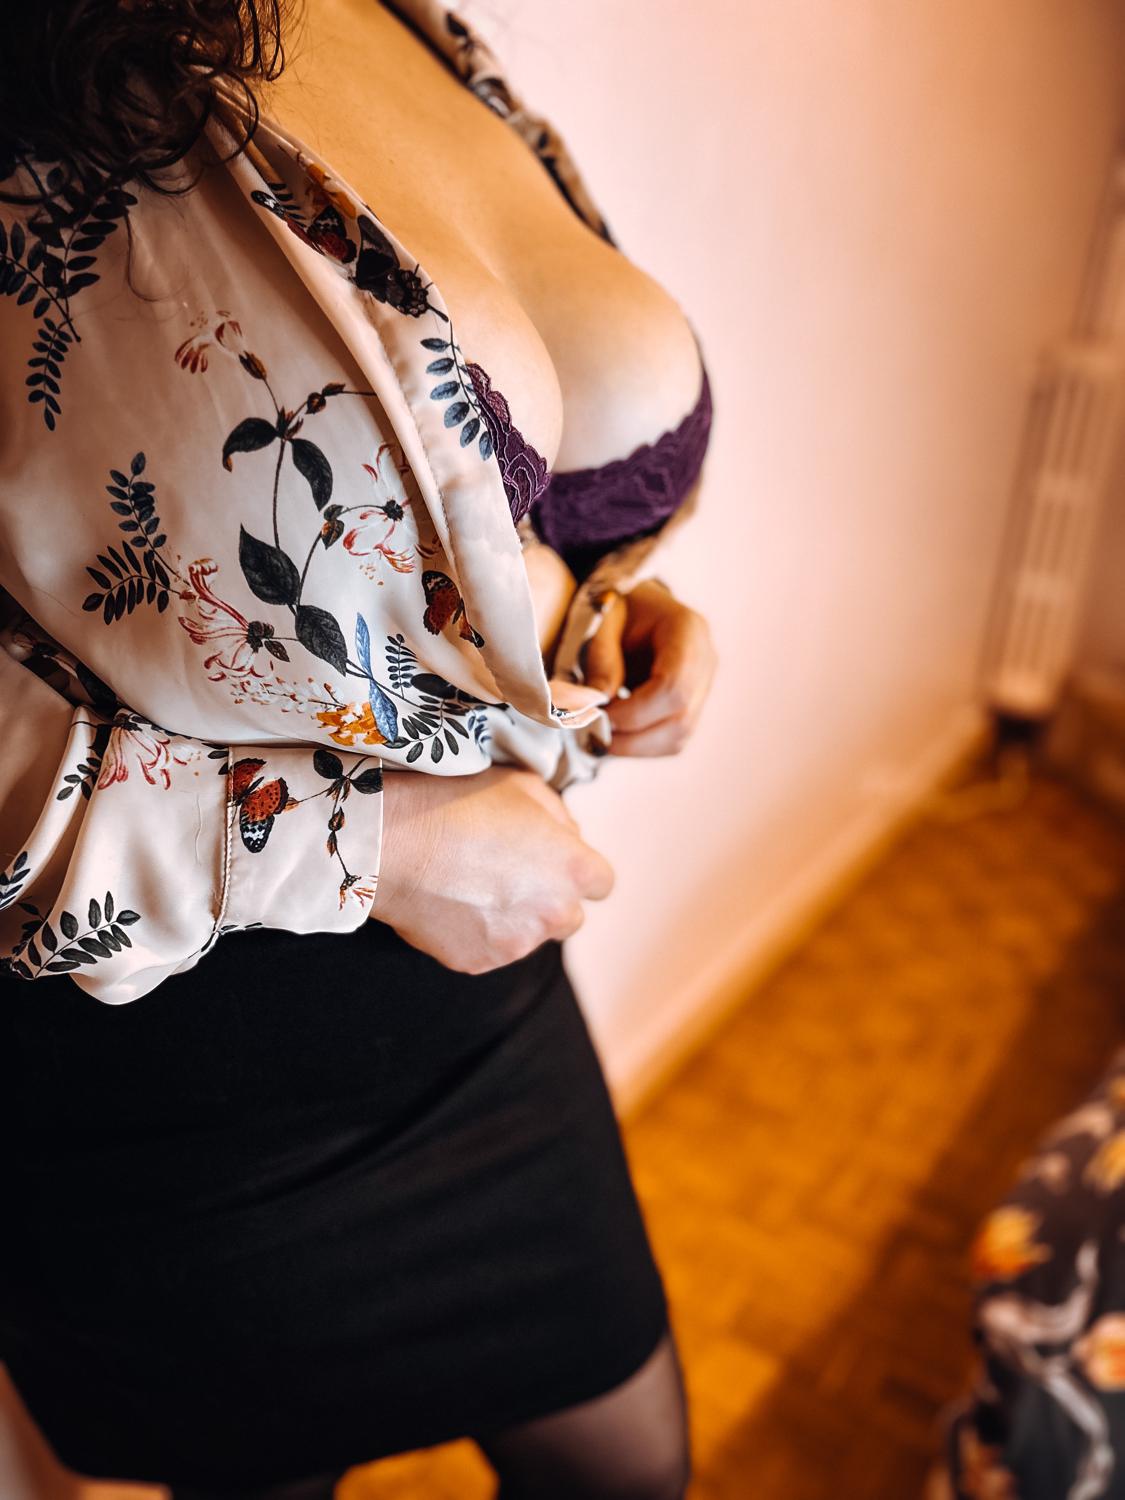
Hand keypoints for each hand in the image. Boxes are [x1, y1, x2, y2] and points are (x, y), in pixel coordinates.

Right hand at [370, 765, 613, 971]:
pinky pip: (489, 949)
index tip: (553, 860)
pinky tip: (451, 901)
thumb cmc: (459, 803)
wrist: (395, 842)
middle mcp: (556, 913)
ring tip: (470, 883)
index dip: (577, 870)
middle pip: (569, 916)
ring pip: (528, 935)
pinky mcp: (480, 962)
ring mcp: (518, 943)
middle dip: (548, 899)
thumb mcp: (523, 786)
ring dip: (512, 917)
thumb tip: (566, 837)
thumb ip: (559, 817)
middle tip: (508, 873)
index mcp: (575, 868)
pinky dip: (476, 932)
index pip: (602, 883)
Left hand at [583, 579, 716, 755]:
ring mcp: (703, 686)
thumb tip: (598, 704)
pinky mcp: (692, 705)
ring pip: (679, 736)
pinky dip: (641, 744)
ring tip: (600, 735)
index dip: (634, 712)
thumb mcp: (602, 622)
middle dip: (633, 737)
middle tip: (593, 734)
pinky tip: (615, 733)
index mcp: (688, 631)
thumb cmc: (618, 606)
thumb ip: (601, 659)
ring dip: (635, 746)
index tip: (598, 716)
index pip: (673, 686)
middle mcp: (706, 661)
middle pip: (680, 719)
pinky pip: (672, 738)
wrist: (635, 604)